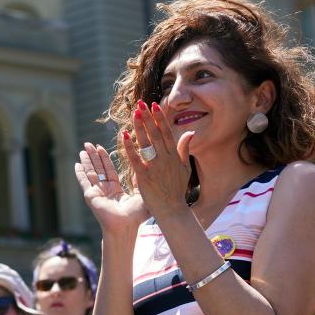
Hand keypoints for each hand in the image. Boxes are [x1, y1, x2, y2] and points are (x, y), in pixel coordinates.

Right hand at [74, 143, 149, 232]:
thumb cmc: (136, 215)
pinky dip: (80, 173)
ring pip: (90, 173)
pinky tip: (76, 165)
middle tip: (88, 143)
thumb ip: (139, 179)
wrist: (125, 226)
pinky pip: (84, 182)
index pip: (109, 170)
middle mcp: (105, 191)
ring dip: (86, 161)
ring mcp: (97, 193)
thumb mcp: (141, 193)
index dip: (104, 158)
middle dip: (93, 155)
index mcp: (116, 190)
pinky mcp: (90, 196)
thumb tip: (142, 164)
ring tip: (83, 149)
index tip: (100, 147)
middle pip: (98, 169)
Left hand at [124, 101, 194, 220]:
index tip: (155, 105)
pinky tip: (124, 136)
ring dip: (140, 127)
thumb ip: (185, 150)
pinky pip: (135, 159)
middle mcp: (165, 160)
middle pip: (156, 135)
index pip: (167, 133)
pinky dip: (130, 147)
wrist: (172, 211)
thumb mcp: (185, 169)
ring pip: (146, 144)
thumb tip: (190, 132)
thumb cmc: (177, 191)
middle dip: (148, 118)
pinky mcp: (144, 177)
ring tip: (134, 113)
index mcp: (174, 157)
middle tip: (141, 104)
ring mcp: (155, 168)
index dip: (160, 119)